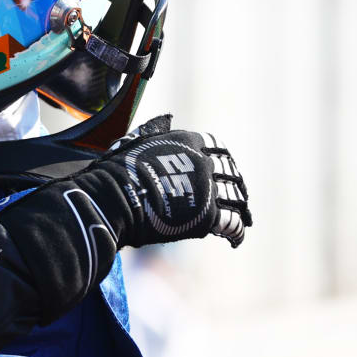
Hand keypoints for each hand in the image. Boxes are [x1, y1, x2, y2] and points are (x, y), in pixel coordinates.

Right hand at [85, 115, 251, 247]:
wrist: (115, 199)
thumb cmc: (118, 172)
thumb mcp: (135, 143)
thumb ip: (153, 131)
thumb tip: (167, 119)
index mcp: (188, 142)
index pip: (216, 146)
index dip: (221, 158)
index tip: (221, 168)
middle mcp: (204, 163)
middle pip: (230, 172)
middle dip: (235, 184)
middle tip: (236, 196)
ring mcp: (208, 189)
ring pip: (236, 198)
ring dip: (239, 207)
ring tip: (241, 218)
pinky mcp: (209, 216)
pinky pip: (232, 223)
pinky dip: (236, 232)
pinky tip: (234, 238)